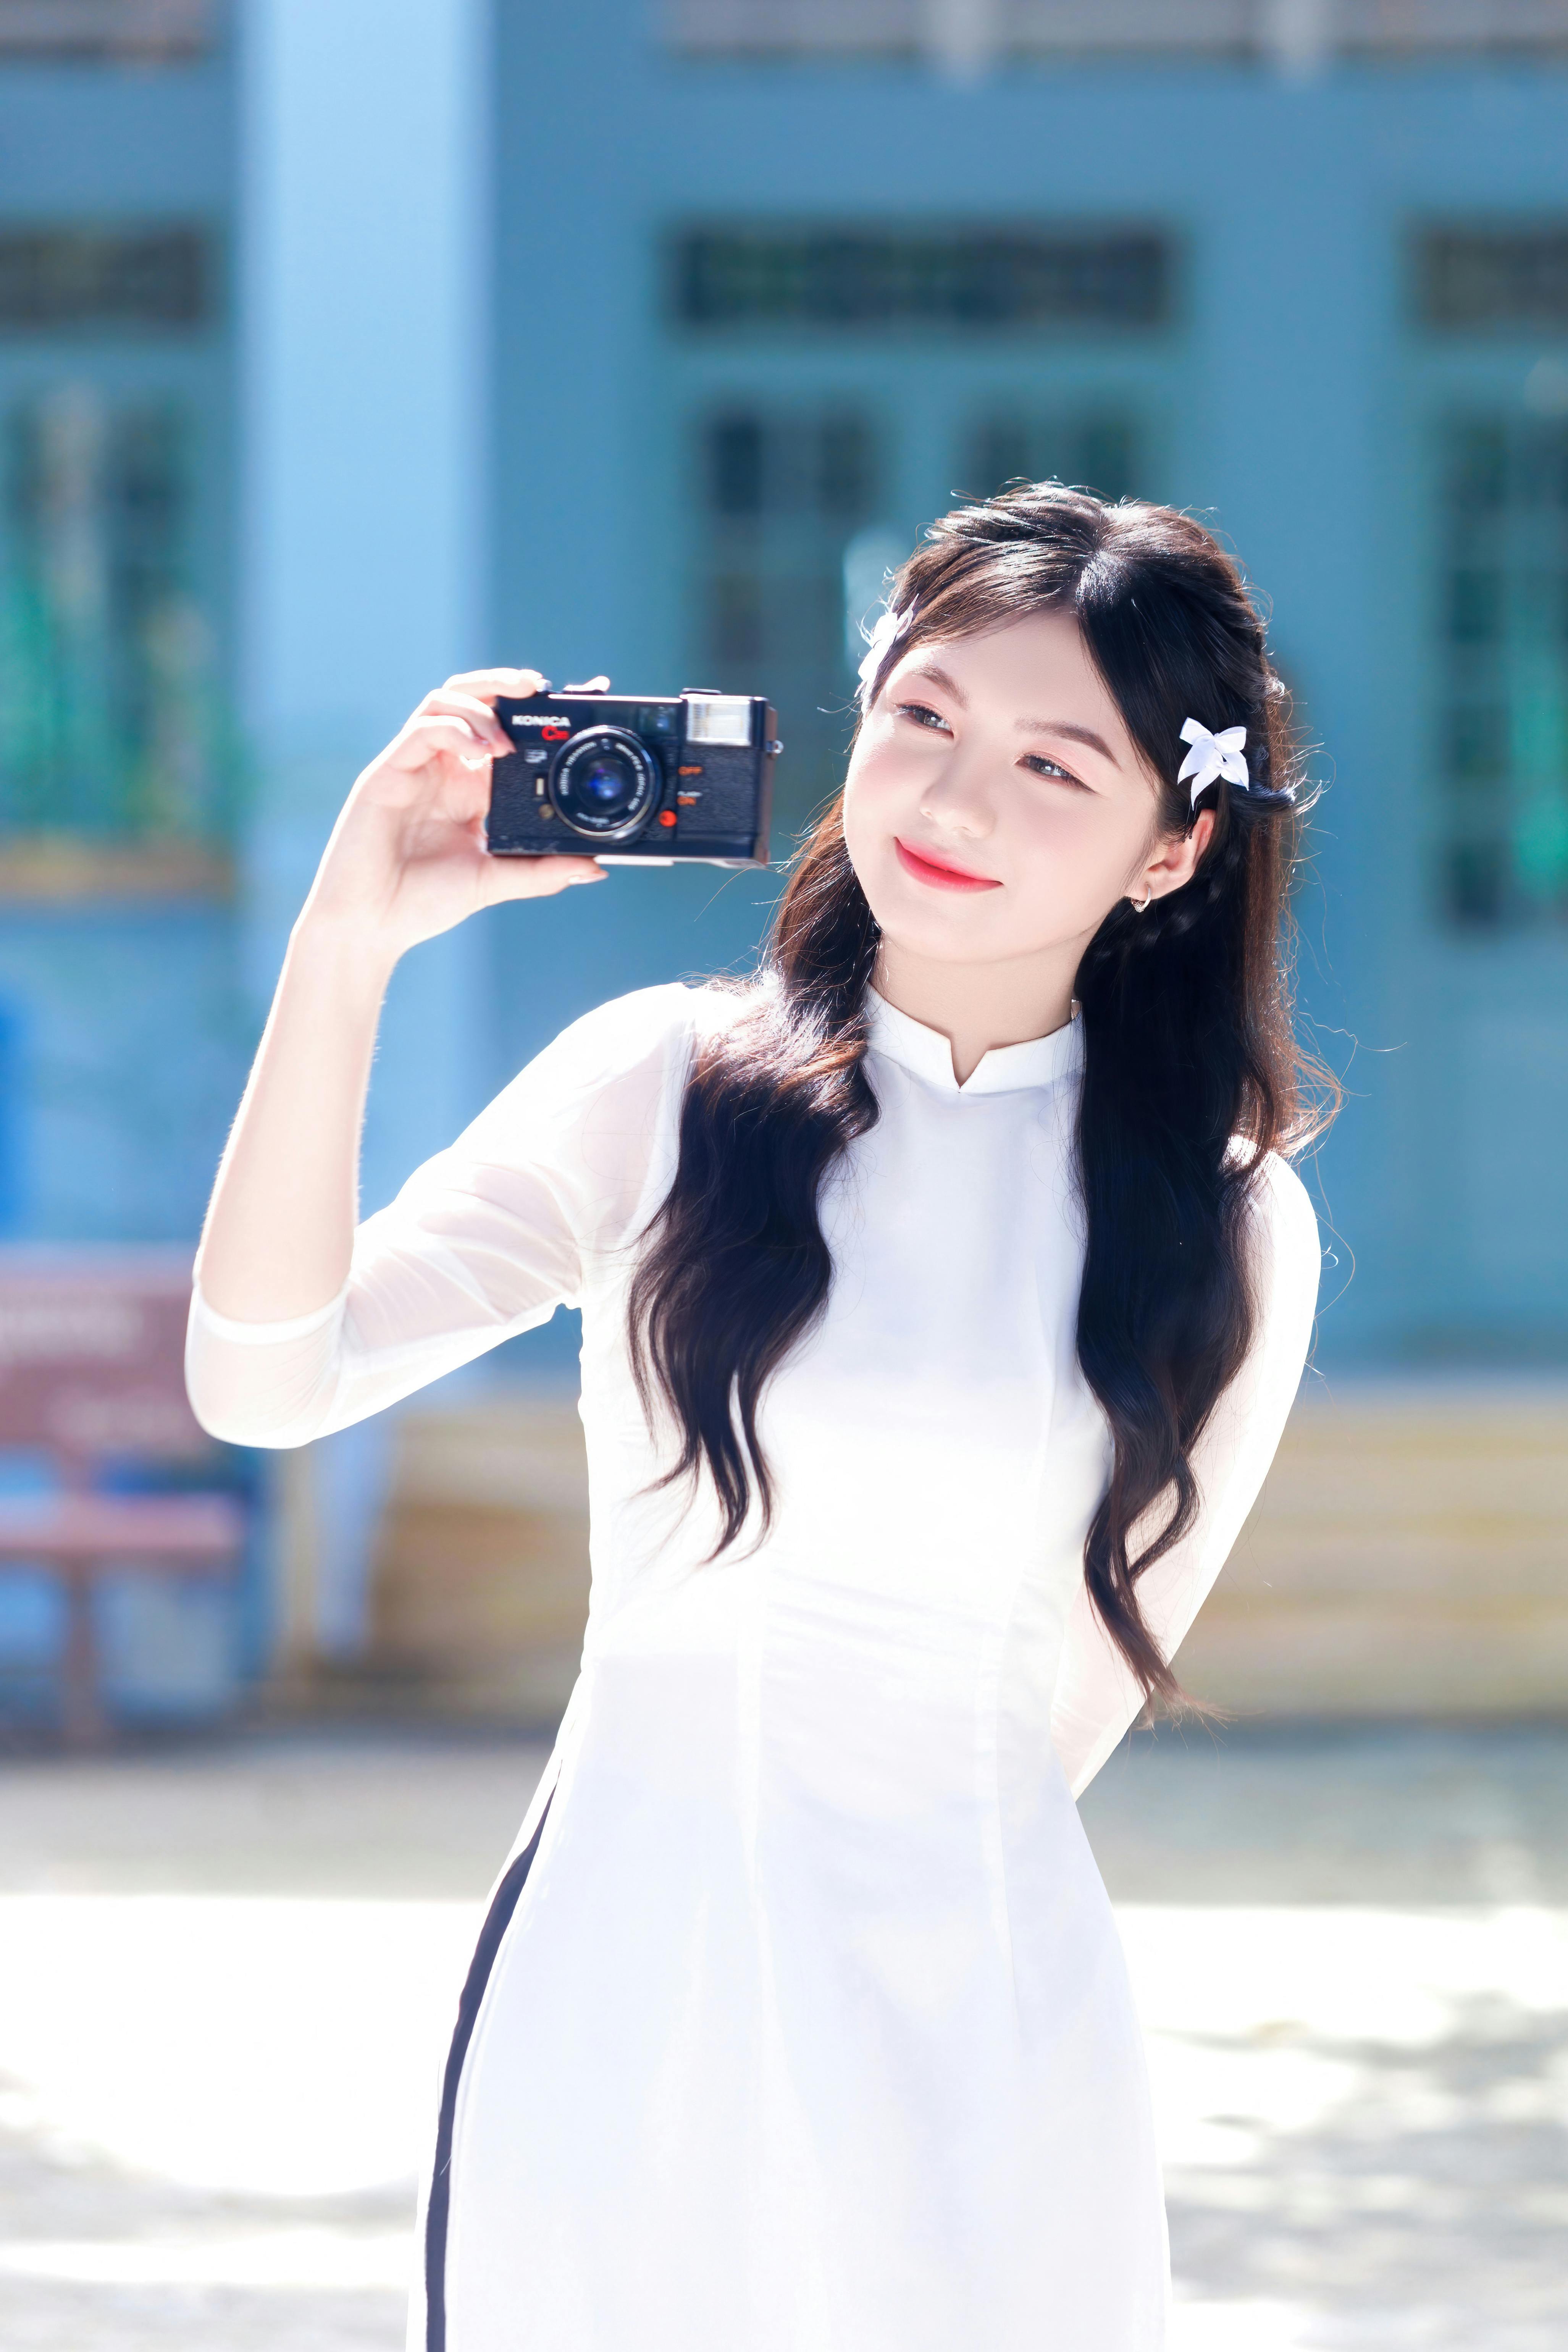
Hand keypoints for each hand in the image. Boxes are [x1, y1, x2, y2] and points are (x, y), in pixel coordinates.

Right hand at [298, 667, 604, 961]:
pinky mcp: (389, 771)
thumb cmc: (423, 901)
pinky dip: (456, 730)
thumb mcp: (494, 882)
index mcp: (470, 786)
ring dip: (482, 705)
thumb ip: (541, 871)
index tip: (581, 696)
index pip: (504, 728)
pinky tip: (481, 752)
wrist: (370, 924)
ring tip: (508, 739)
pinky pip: (423, 729)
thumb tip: (595, 868)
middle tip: (542, 686)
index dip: (538, 709)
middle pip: (473, 697)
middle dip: (506, 683)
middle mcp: (443, 767)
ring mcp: (415, 765)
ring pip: (445, 699)